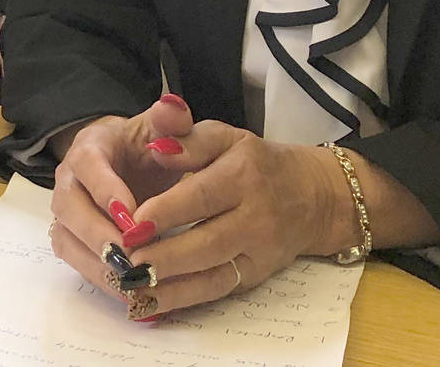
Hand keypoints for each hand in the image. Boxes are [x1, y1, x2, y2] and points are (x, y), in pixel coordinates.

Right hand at [46, 95, 197, 313]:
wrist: (120, 160)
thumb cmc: (142, 146)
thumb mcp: (157, 128)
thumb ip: (168, 120)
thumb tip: (174, 107)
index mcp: (88, 151)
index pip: (89, 169)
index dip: (107, 193)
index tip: (133, 218)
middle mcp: (68, 182)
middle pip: (70, 211)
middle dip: (99, 237)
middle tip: (131, 259)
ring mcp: (66, 214)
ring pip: (68, 241)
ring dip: (97, 265)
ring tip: (131, 285)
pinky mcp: (72, 239)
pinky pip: (77, 263)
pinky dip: (101, 282)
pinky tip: (133, 298)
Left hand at [49, 101, 347, 319]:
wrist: (312, 195)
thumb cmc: (254, 162)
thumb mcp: (224, 137)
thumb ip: (188, 140)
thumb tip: (156, 148)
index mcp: (241, 176)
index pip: (200, 197)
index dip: (166, 212)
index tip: (133, 224)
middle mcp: (254, 217)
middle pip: (207, 242)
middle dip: (165, 256)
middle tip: (127, 263)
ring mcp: (258, 251)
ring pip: (213, 274)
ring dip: (171, 286)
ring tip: (133, 287)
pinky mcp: (255, 275)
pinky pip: (218, 290)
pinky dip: (184, 300)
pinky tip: (152, 303)